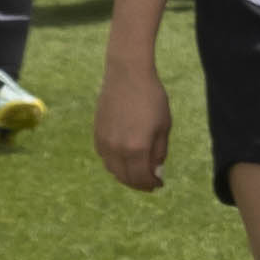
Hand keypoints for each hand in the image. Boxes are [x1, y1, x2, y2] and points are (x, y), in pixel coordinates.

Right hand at [92, 49, 170, 193]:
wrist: (127, 76)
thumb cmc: (151, 98)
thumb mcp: (163, 126)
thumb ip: (159, 151)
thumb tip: (155, 171)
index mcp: (137, 148)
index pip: (141, 178)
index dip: (151, 184)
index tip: (159, 184)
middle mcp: (117, 149)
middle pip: (125, 177)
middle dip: (138, 183)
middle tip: (149, 183)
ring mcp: (104, 142)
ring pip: (113, 169)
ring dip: (125, 175)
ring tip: (138, 172)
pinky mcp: (96, 134)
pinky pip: (105, 157)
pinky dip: (115, 163)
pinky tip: (125, 159)